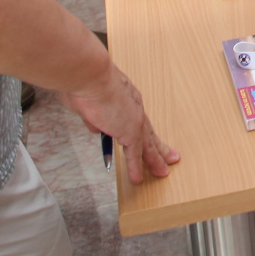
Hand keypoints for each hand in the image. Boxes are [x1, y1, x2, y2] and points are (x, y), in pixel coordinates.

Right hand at [63, 63, 179, 184]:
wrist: (90, 76)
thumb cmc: (84, 82)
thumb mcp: (87, 103)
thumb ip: (92, 116)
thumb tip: (95, 127)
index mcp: (126, 98)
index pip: (138, 119)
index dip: (144, 130)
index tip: (150, 138)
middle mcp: (134, 109)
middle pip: (149, 133)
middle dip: (159, 147)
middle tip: (170, 157)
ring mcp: (134, 121)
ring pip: (147, 145)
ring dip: (154, 160)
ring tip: (162, 172)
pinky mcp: (130, 132)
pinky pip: (134, 154)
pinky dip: (135, 167)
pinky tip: (138, 178)